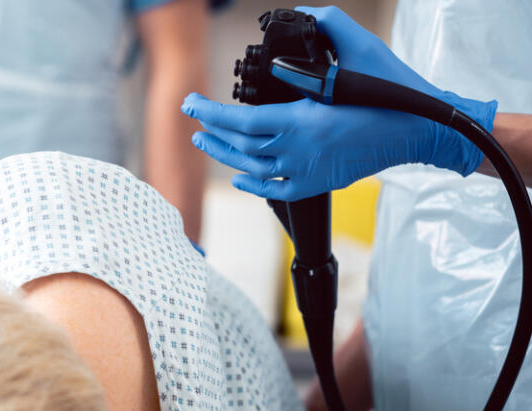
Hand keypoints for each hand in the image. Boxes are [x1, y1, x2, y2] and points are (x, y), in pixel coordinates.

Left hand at [181, 6, 495, 200]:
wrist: (423, 129)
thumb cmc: (393, 91)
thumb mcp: (361, 50)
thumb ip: (330, 27)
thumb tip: (307, 13)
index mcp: (304, 120)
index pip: (242, 121)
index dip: (211, 114)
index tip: (191, 104)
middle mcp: (299, 150)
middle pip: (241, 145)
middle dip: (212, 131)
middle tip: (194, 119)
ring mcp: (307, 170)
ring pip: (252, 168)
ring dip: (225, 154)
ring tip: (206, 141)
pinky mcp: (319, 183)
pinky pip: (276, 189)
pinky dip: (253, 183)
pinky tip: (239, 175)